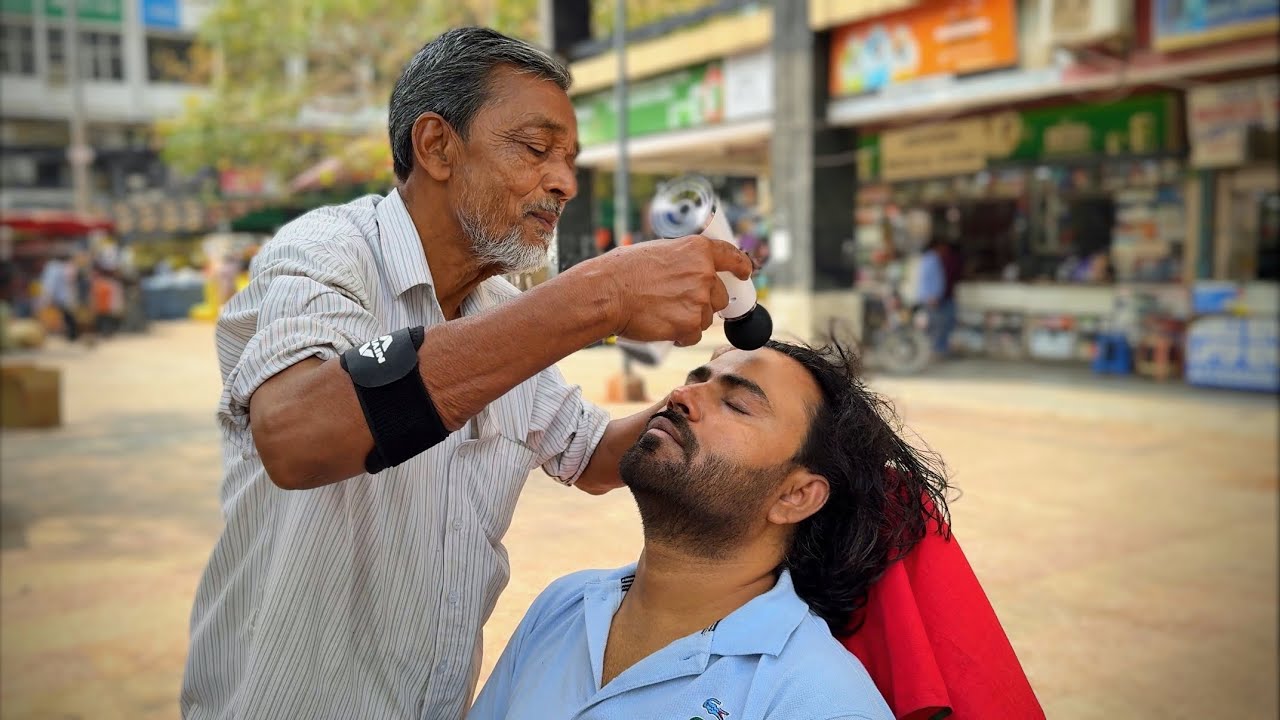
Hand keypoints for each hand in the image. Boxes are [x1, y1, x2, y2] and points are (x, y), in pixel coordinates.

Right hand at [587, 235, 752, 347]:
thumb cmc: (623, 271)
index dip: (741, 266)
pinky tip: (661, 324)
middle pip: (719, 296)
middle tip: (677, 303)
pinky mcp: (691, 324)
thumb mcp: (659, 252)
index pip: (731, 256)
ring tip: (661, 311)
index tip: (745, 272)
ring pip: (706, 318)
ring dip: (689, 320)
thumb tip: (691, 272)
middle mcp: (705, 273)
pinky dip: (681, 335)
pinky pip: (694, 335)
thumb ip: (683, 261)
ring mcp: (700, 300)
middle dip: (704, 303)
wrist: (608, 292)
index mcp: (698, 250)